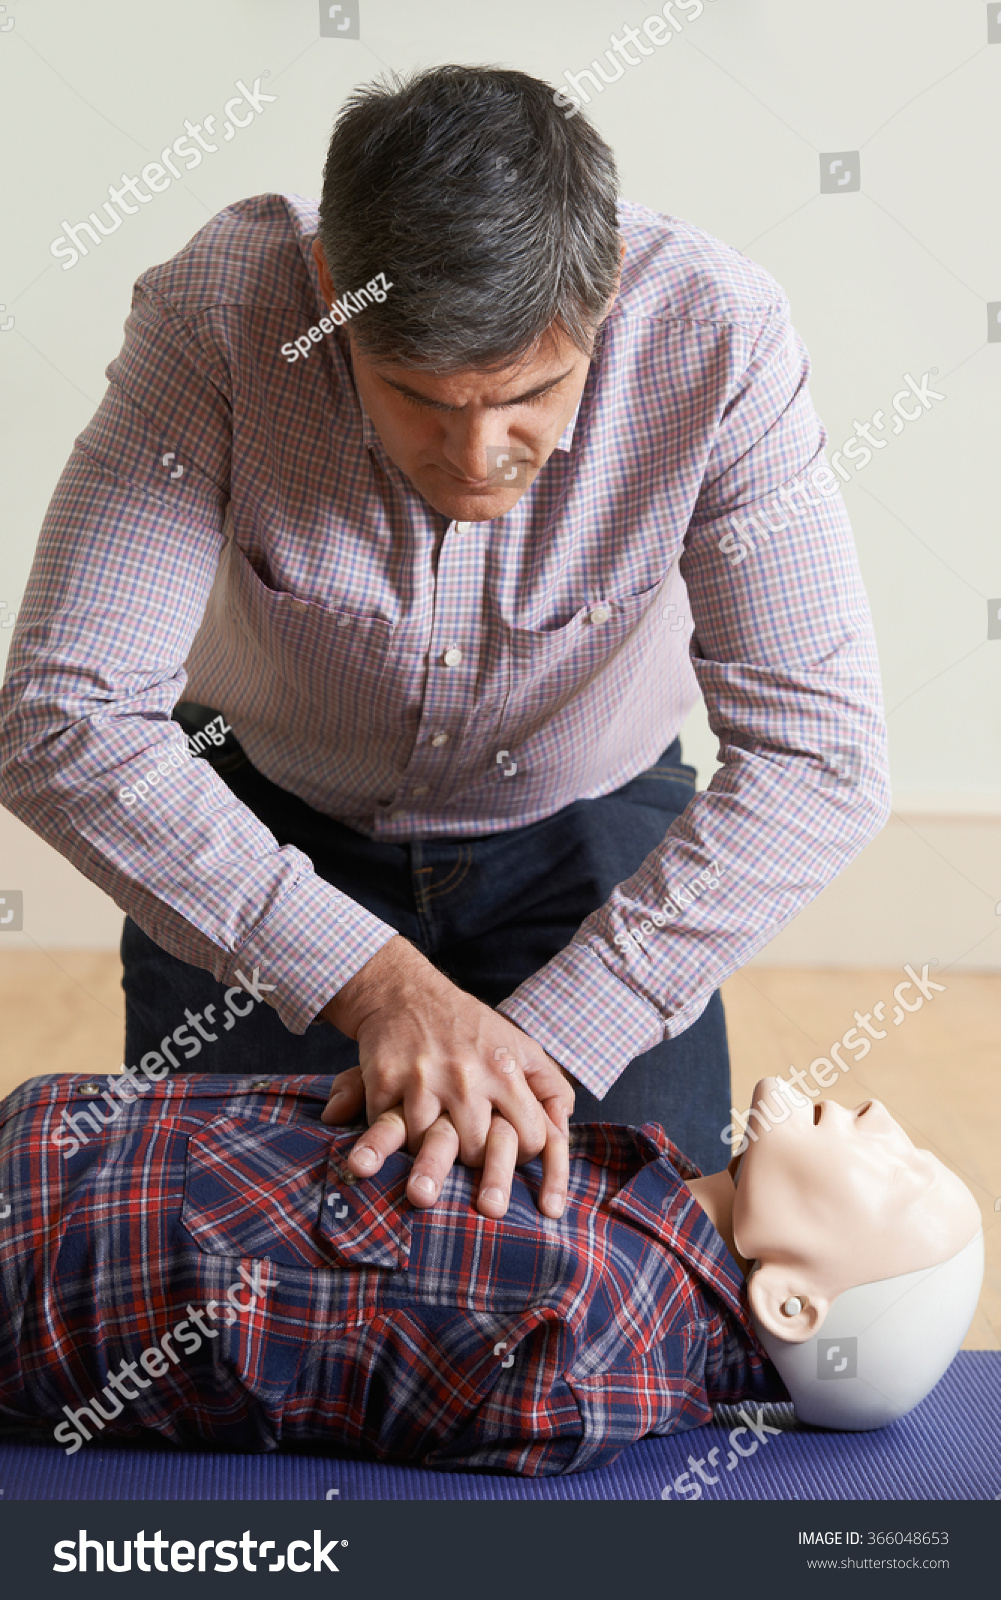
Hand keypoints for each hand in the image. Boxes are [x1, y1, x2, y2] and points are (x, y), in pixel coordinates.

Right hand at [319, 936, 574, 1217]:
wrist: (406, 993)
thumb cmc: (472, 1029)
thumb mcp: (521, 1047)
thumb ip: (551, 1089)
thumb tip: (564, 1132)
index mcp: (507, 1070)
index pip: (531, 1137)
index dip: (527, 1158)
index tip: (516, 1166)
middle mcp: (468, 1076)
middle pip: (477, 1149)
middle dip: (477, 1169)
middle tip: (477, 1187)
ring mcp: (424, 1079)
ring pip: (430, 1146)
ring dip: (428, 1166)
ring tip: (426, 1183)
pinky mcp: (386, 1080)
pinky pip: (386, 1128)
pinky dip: (386, 1145)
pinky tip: (387, 1150)